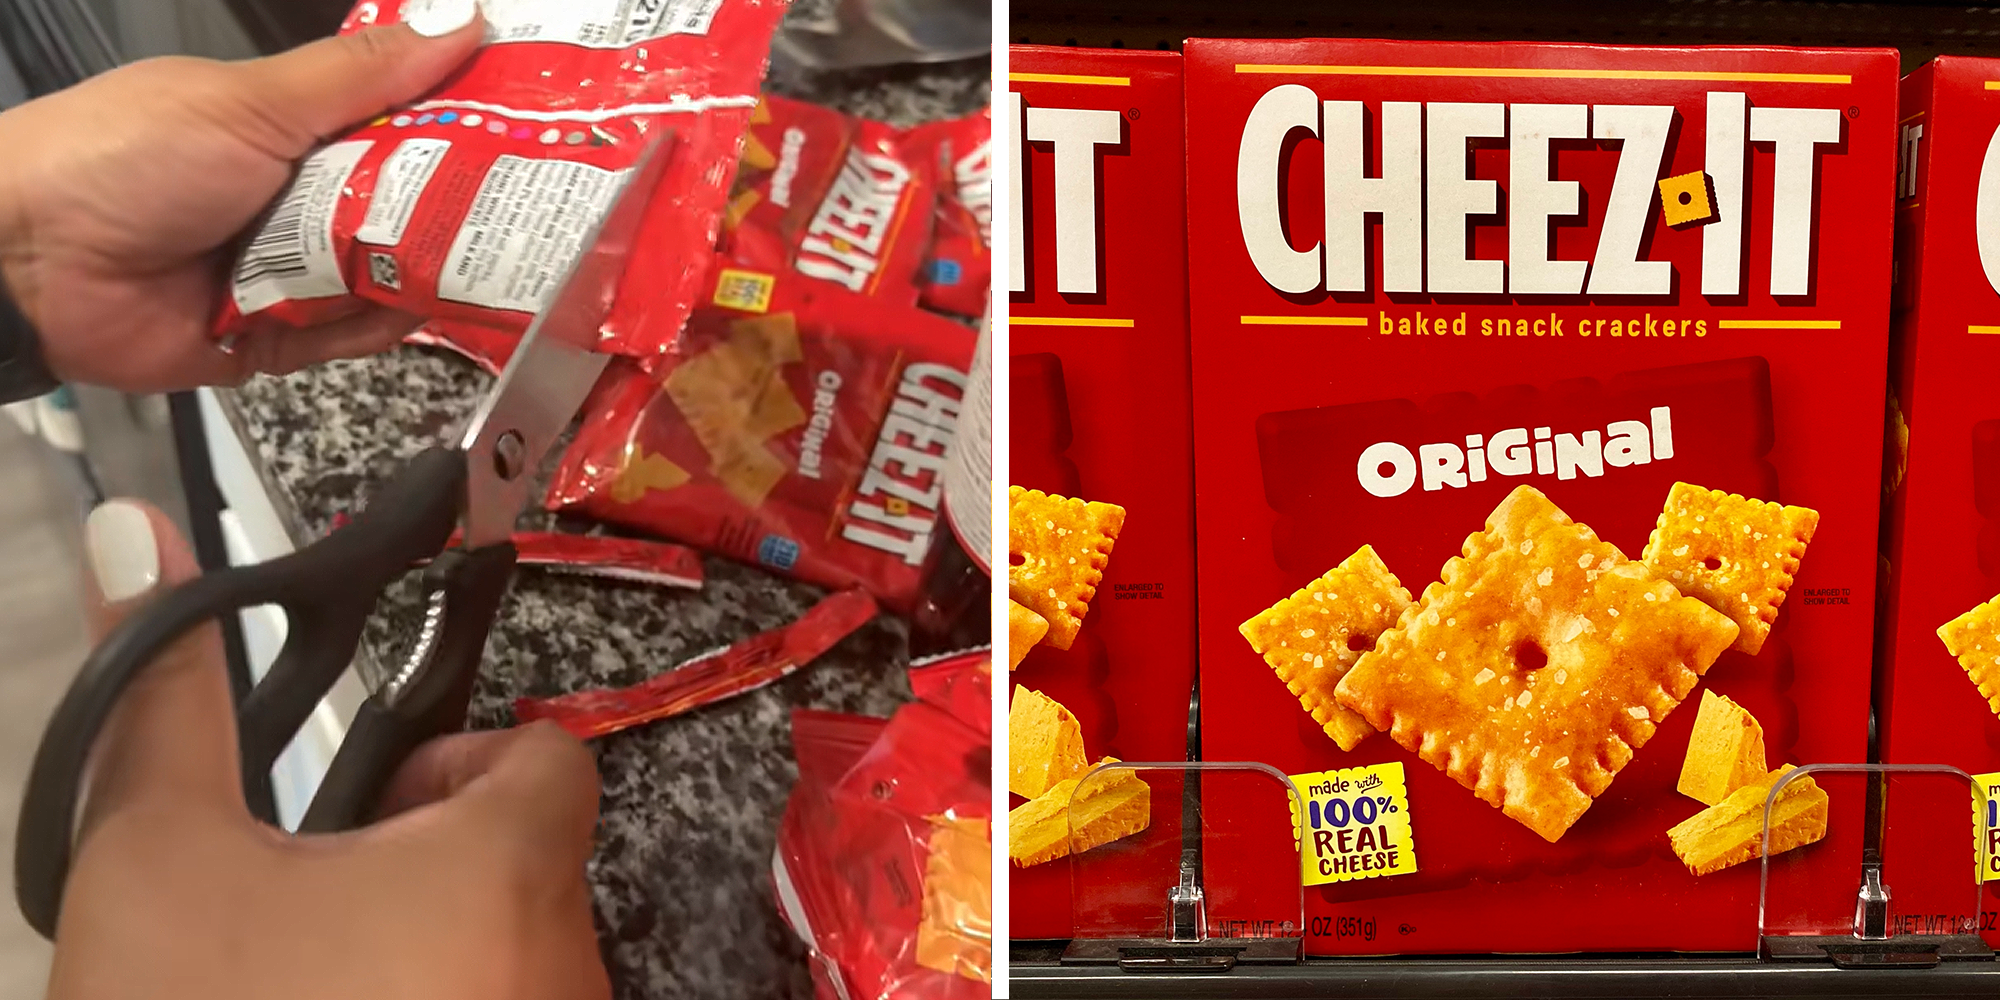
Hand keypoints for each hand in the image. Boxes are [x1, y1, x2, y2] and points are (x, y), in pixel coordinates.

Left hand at [0, 8, 484, 391]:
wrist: (23, 264)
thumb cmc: (120, 159)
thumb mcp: (250, 103)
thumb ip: (359, 75)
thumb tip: (456, 22)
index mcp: (290, 127)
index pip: (402, 122)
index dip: (462, 124)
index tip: (527, 123)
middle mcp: (293, 198)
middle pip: (405, 207)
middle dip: (452, 209)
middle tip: (518, 208)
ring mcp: (282, 270)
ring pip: (382, 277)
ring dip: (410, 273)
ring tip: (453, 264)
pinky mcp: (269, 340)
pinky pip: (342, 339)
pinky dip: (363, 328)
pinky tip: (388, 311)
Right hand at [48, 499, 610, 999]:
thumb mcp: (156, 862)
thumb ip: (162, 705)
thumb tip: (138, 540)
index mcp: (508, 874)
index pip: (546, 760)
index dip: (455, 761)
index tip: (362, 810)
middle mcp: (566, 968)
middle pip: (527, 866)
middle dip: (423, 868)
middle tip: (310, 915)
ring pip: (511, 964)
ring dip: (426, 958)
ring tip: (306, 989)